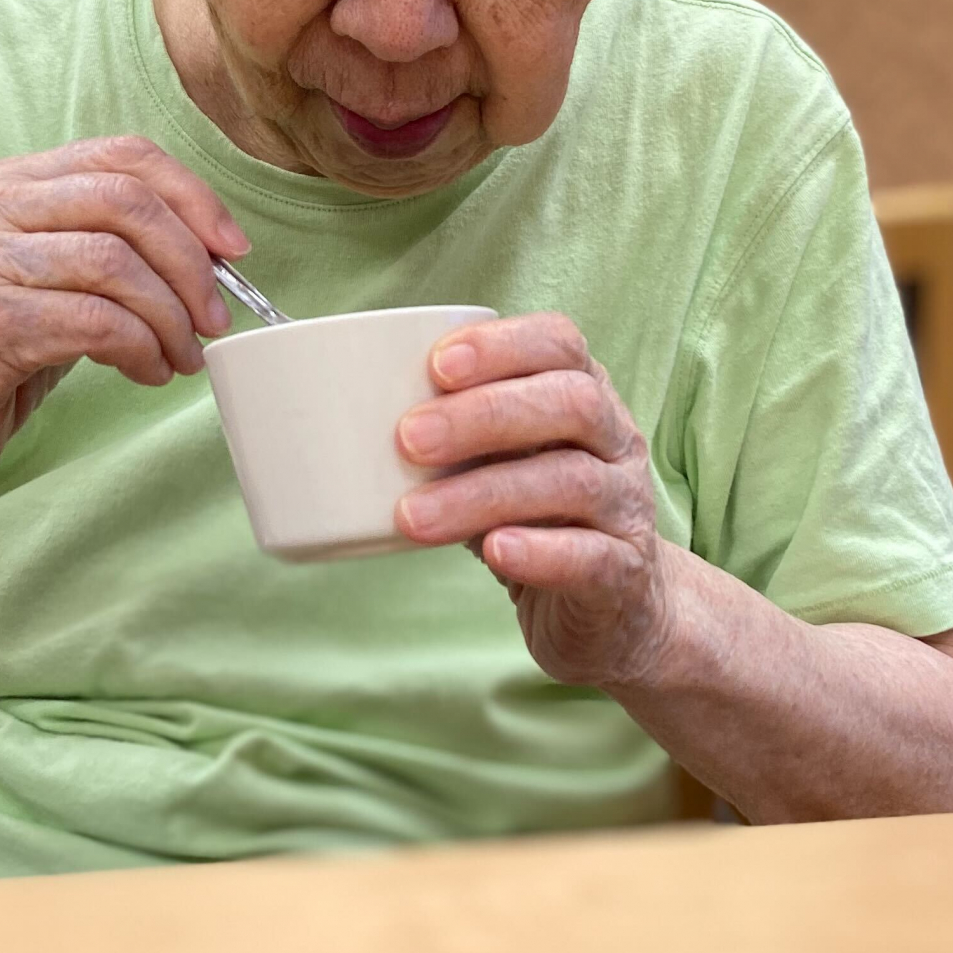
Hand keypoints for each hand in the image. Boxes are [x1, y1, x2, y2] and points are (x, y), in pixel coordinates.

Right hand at [0, 137, 246, 503]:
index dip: (192, 196)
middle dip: (191, 264)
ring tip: (182, 355)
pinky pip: (96, 323)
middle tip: (214, 317)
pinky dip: (142, 349)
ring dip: (170, 317)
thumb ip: (105, 250)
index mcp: (2, 185)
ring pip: (116, 264)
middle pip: (126, 203)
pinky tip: (149, 371)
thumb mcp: (41, 281)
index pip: (121, 155)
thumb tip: (210, 254)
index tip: (233, 250)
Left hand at [393, 313, 678, 691]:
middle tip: (408, 439)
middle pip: (570, 404)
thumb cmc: (533, 516)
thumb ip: (446, 430)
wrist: (611, 609)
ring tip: (413, 516)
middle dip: (484, 414)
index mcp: (584, 396)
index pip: (560, 343)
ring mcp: (625, 508)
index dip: (502, 345)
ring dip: (483, 493)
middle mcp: (616, 442)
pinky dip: (539, 552)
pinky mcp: (624, 574)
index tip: (435, 364)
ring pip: (571, 481)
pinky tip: (494, 551)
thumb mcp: (495, 461)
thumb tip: (326, 399)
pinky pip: (591, 556)